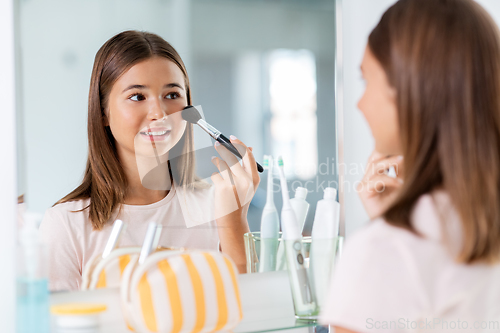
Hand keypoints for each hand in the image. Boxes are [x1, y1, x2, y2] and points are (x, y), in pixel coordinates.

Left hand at [211, 136, 259, 271]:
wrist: (233, 220)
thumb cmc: (240, 201)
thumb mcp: (249, 185)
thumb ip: (248, 168)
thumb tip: (249, 147)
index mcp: (254, 178)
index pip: (248, 155)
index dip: (240, 144)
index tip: (232, 138)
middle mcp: (246, 180)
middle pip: (233, 157)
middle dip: (223, 148)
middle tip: (216, 144)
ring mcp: (234, 184)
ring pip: (222, 165)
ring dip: (217, 162)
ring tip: (216, 162)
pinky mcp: (223, 188)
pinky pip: (215, 175)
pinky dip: (215, 177)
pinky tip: (218, 183)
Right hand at [357, 151, 403, 219]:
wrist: (396, 225)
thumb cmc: (400, 207)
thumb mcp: (404, 182)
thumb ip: (402, 169)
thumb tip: (406, 153)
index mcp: (376, 176)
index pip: (379, 156)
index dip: (389, 150)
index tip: (403, 145)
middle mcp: (368, 179)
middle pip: (373, 157)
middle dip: (388, 152)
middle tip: (403, 149)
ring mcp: (364, 185)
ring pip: (374, 166)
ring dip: (391, 162)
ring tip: (404, 160)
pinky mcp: (363, 192)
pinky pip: (375, 179)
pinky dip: (389, 179)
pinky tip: (400, 183)